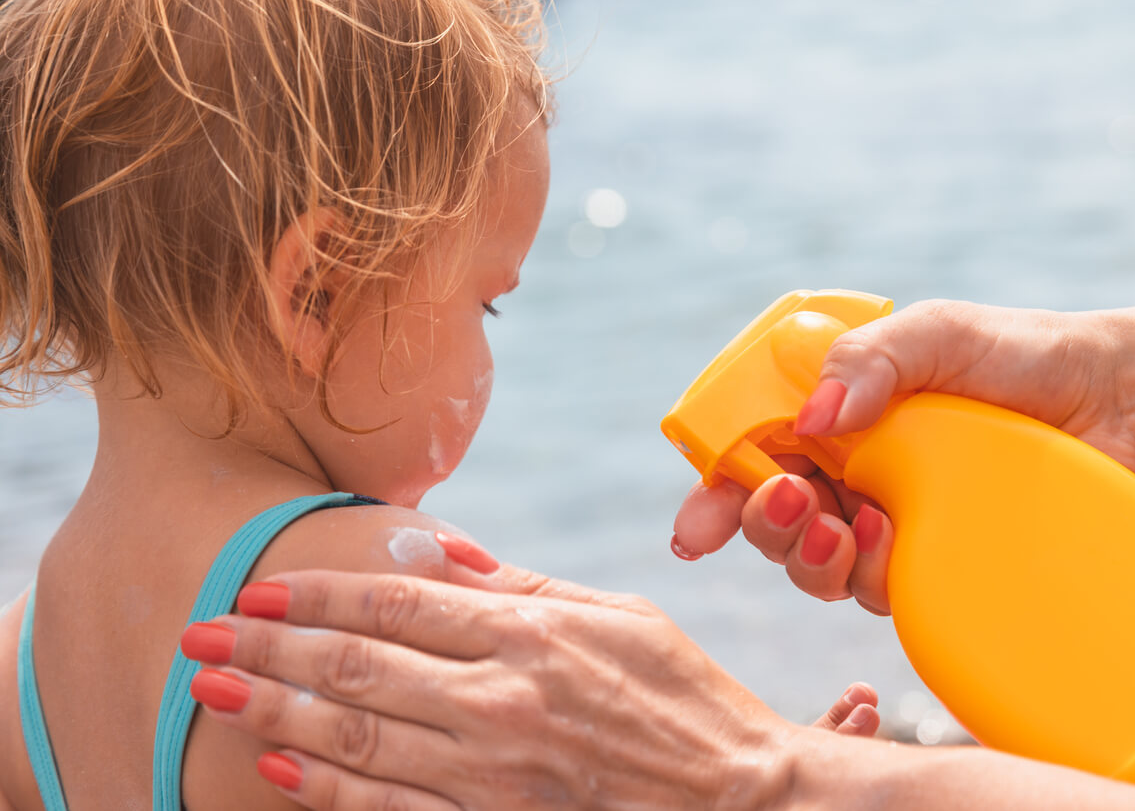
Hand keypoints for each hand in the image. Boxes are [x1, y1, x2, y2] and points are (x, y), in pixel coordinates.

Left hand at [182, 566, 879, 810]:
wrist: (741, 799)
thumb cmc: (681, 698)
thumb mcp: (618, 617)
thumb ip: (522, 585)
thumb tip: (441, 546)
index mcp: (532, 634)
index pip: (396, 602)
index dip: (317, 592)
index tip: (258, 583)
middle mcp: (502, 699)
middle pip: (357, 664)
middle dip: (267, 646)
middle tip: (198, 631)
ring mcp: (494, 772)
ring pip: (358, 735)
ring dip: (275, 709)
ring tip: (213, 690)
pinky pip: (394, 807)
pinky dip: (331, 788)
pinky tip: (281, 765)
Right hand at [673, 299, 1134, 612]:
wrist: (1113, 403)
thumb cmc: (1018, 355)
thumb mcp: (935, 333)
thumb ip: (866, 360)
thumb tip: (813, 418)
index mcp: (831, 416)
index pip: (752, 455)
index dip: (716, 493)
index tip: (698, 529)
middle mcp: (847, 471)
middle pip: (770, 520)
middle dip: (764, 526)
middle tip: (793, 507)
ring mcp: (886, 519)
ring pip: (814, 566)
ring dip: (812, 559)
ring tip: (851, 531)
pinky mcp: (928, 560)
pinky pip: (874, 588)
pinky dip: (870, 574)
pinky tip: (896, 541)